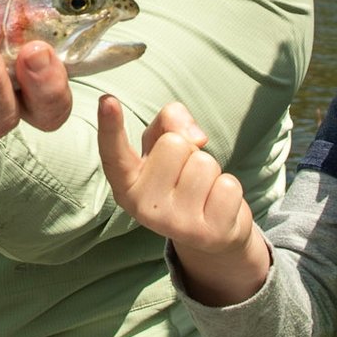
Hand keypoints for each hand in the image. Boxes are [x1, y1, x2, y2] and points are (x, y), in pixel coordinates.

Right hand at [97, 96, 269, 306]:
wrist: (210, 236)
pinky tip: (217, 206)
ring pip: (203, 163)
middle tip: (186, 174)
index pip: (114, 154)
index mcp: (127, 184)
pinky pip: (228, 185)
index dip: (110, 127)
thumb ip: (169, 122)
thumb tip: (197, 137)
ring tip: (202, 191)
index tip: (107, 100)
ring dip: (210, 171)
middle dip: (189, 151)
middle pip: (174, 144)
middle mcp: (143, 207)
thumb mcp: (164, 147)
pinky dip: (229, 189)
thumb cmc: (182, 179)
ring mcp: (174, 224)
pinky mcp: (207, 234)